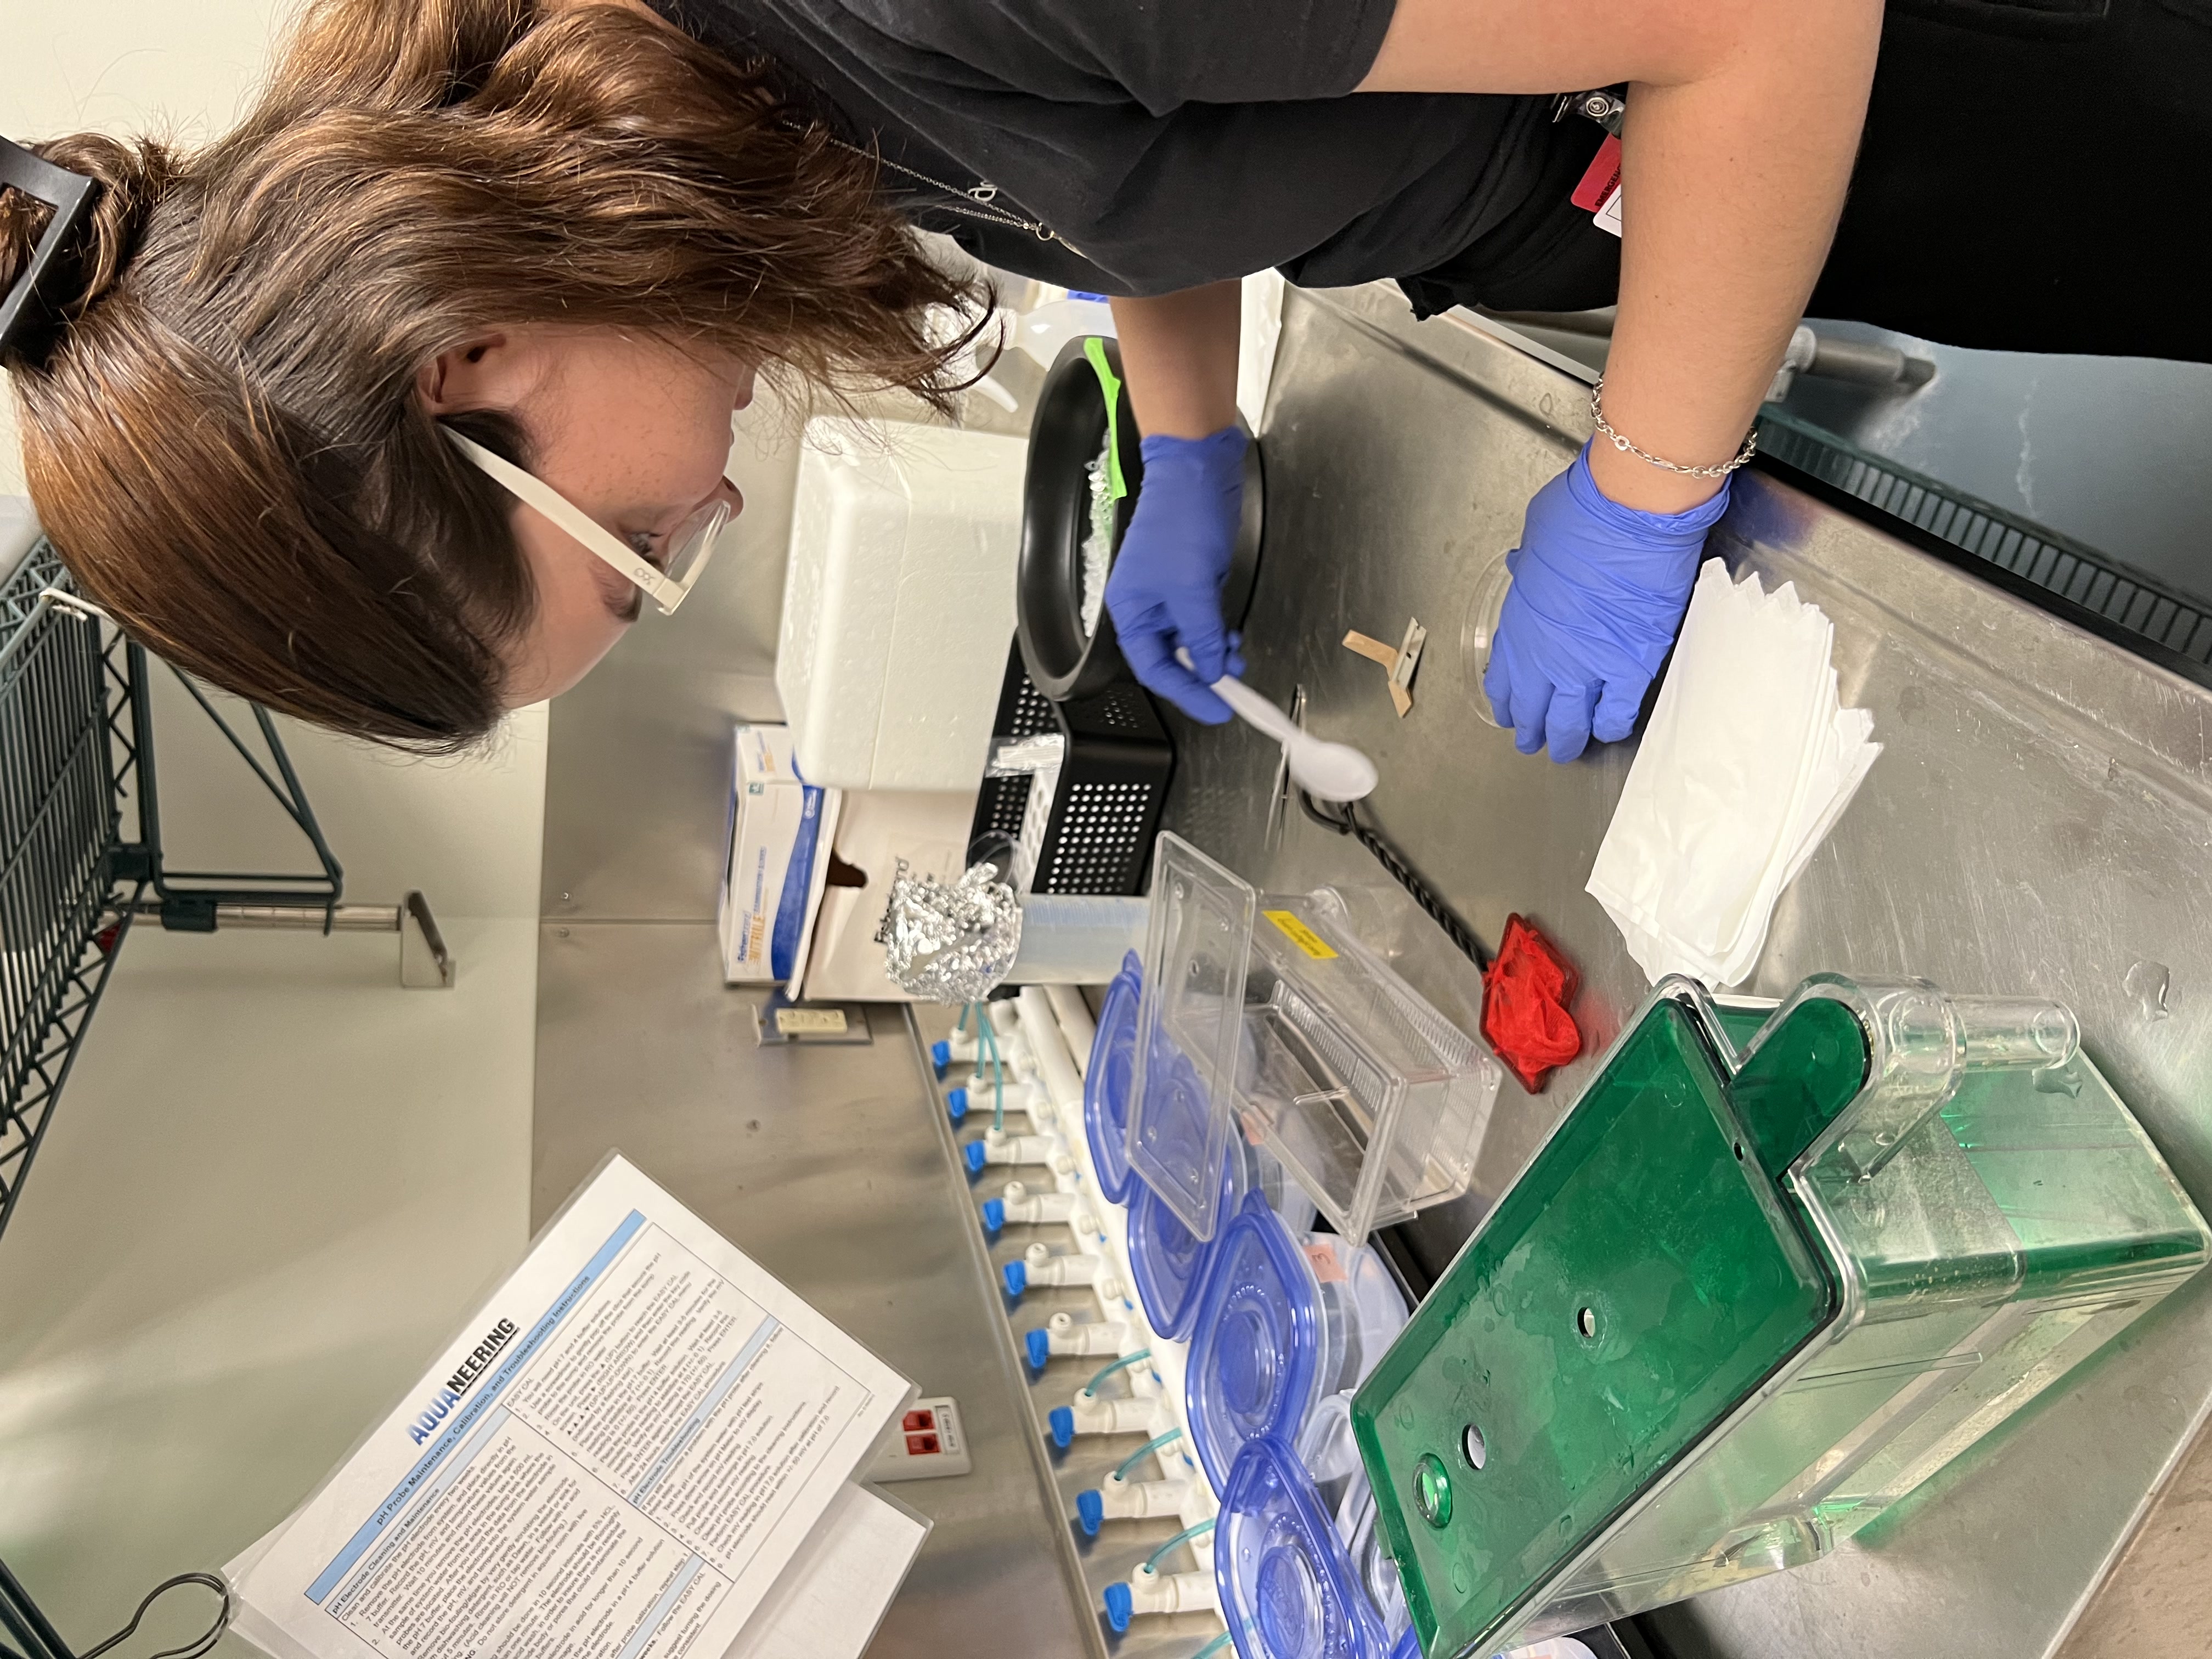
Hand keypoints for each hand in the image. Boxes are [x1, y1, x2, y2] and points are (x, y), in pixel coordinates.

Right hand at [1104, 427, 1246, 722]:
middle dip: (1203, 674)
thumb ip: (1201, 636)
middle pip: (1171, 658)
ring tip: (1237, 657)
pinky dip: (1219, 633)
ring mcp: (1171, 594)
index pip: (1154, 669)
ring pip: (1191, 641)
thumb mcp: (1193, 589)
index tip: (1216, 710)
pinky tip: (1232, 636)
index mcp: (1131, 610)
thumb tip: (1211, 670)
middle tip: (1233, 689)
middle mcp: (1147, 606)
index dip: (1186, 693)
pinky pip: (1204, 621)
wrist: (1197, 472)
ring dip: (1215, 654)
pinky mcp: (1194, 581)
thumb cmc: (1181, 520)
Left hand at [1483, 443, 1732, 761]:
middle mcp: (1548, 657)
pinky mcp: (1632, 668)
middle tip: (1534, 743)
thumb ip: (1531, 568)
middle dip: (1532, 731)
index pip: (1504, 680)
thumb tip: (1531, 568)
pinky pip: (1617, 713)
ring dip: (1567, 740)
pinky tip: (1607, 730)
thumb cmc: (1581, 514)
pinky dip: (1609, 726)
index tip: (1509, 713)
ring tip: (1566, 751)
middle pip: (1534, 710)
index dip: (1507, 702)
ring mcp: (1590, 667)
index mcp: (1519, 626)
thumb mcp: (1535, 542)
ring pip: (1571, 723)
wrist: (1632, 513)